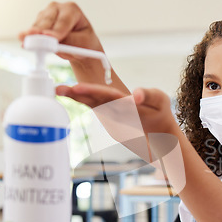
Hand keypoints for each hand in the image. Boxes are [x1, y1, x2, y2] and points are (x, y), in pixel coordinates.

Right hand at [19, 1, 102, 60]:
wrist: (80, 46)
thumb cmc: (84, 42)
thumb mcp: (82, 43)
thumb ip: (69, 40)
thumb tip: (51, 39)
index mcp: (72, 9)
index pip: (63, 21)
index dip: (56, 31)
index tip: (51, 39)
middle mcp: (57, 8)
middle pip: (46, 21)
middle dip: (41, 33)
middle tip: (34, 43)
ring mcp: (45, 15)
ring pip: (37, 27)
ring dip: (35, 37)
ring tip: (32, 47)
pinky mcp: (37, 24)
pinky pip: (32, 32)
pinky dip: (30, 40)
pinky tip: (27, 44)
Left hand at [57, 83, 177, 134]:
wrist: (160, 134)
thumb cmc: (160, 113)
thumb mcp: (161, 101)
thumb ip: (148, 95)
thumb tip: (135, 95)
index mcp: (129, 109)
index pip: (108, 97)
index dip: (92, 91)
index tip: (77, 88)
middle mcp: (117, 116)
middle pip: (95, 102)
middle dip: (77, 95)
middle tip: (60, 88)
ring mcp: (112, 120)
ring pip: (92, 105)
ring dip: (76, 97)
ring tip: (60, 89)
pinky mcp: (109, 119)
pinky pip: (94, 107)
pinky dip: (81, 99)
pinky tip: (70, 92)